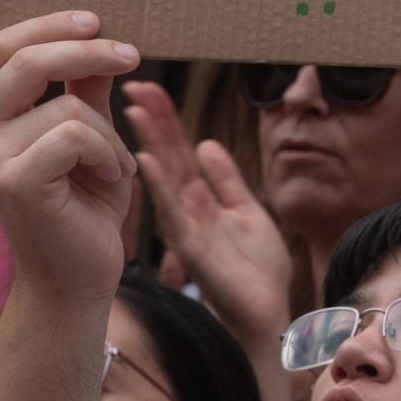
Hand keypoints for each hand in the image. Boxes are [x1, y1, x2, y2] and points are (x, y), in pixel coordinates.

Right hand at [0, 12, 138, 302]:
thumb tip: (95, 34)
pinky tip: (111, 178)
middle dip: (86, 49)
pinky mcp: (14, 180)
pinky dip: (109, 152)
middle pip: (24, 58)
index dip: (49, 25)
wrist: (77, 274)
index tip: (97, 20)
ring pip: (67, 105)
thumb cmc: (84, 204)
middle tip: (132, 54)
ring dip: (110, 133)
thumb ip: (84, 88)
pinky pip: (75, 135)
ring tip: (114, 164)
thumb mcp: (90, 134)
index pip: (1, 45)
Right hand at [122, 80, 292, 336]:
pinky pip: (174, 214)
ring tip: (134, 112)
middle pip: (167, 158)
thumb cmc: (257, 268)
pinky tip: (148, 162)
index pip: (179, 152)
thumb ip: (227, 180)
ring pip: (165, 181)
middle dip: (152, 122)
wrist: (268, 315)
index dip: (165, 120)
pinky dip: (162, 188)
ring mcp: (188, 229)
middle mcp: (188, 211)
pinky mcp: (193, 251)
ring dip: (149, 145)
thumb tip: (206, 143)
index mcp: (200, 200)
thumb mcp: (247, 212)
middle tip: (133, 86)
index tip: (147, 87)